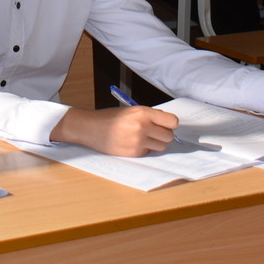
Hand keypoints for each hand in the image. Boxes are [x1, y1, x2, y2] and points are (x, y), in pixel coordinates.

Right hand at [52, 105, 177, 156]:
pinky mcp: (134, 153)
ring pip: (161, 146)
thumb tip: (168, 122)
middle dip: (163, 135)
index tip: (166, 125)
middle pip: (169, 136)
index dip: (170, 124)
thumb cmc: (110, 118)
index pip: (172, 121)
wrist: (91, 128)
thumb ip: (150, 115)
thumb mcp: (131, 111)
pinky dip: (144, 149)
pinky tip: (132, 143)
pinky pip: (149, 152)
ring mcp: (138, 141)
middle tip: (154, 132)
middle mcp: (143, 126)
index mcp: (143, 112)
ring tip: (143, 138)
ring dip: (156, 144)